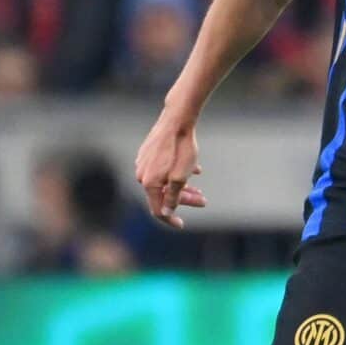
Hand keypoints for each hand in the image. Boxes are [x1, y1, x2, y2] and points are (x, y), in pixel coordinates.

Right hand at [135, 109, 206, 228]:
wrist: (178, 120)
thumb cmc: (182, 148)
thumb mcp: (181, 176)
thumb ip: (173, 196)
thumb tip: (166, 212)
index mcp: (149, 183)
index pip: (158, 209)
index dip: (170, 218)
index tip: (182, 224)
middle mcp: (142, 174)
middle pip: (163, 194)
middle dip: (184, 200)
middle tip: (203, 200)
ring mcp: (144, 162)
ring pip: (164, 181)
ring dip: (182, 187)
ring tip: (199, 187)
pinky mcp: (149, 152)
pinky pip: (163, 168)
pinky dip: (177, 173)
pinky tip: (195, 171)